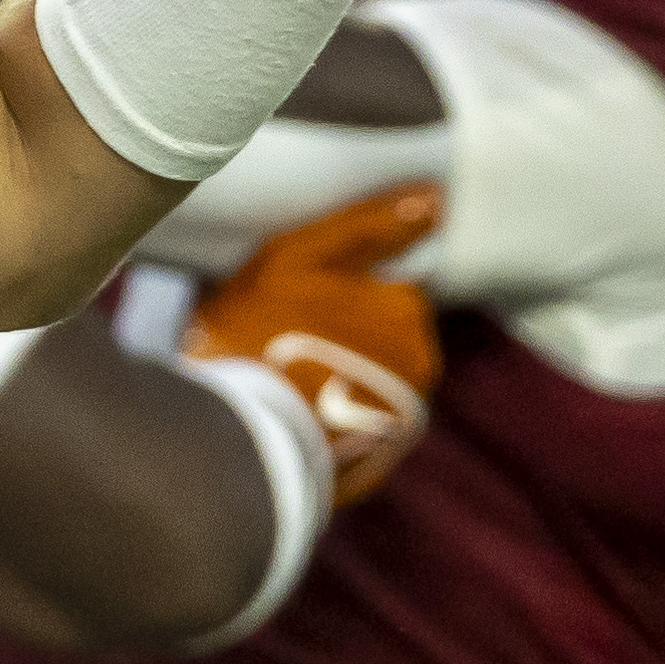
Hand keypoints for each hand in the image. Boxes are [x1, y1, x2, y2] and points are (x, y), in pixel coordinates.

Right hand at [185, 184, 443, 501]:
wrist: (228, 435)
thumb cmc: (257, 330)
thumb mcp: (299, 255)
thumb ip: (370, 225)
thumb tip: (435, 199)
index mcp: (407, 312)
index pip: (386, 285)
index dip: (338, 287)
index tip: (295, 297)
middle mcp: (419, 367)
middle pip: (381, 333)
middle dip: (343, 331)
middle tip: (282, 335)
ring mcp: (400, 420)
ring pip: (370, 377)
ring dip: (339, 372)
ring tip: (281, 375)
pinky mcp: (375, 463)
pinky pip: (358, 424)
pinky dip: (334, 415)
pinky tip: (291, 411)